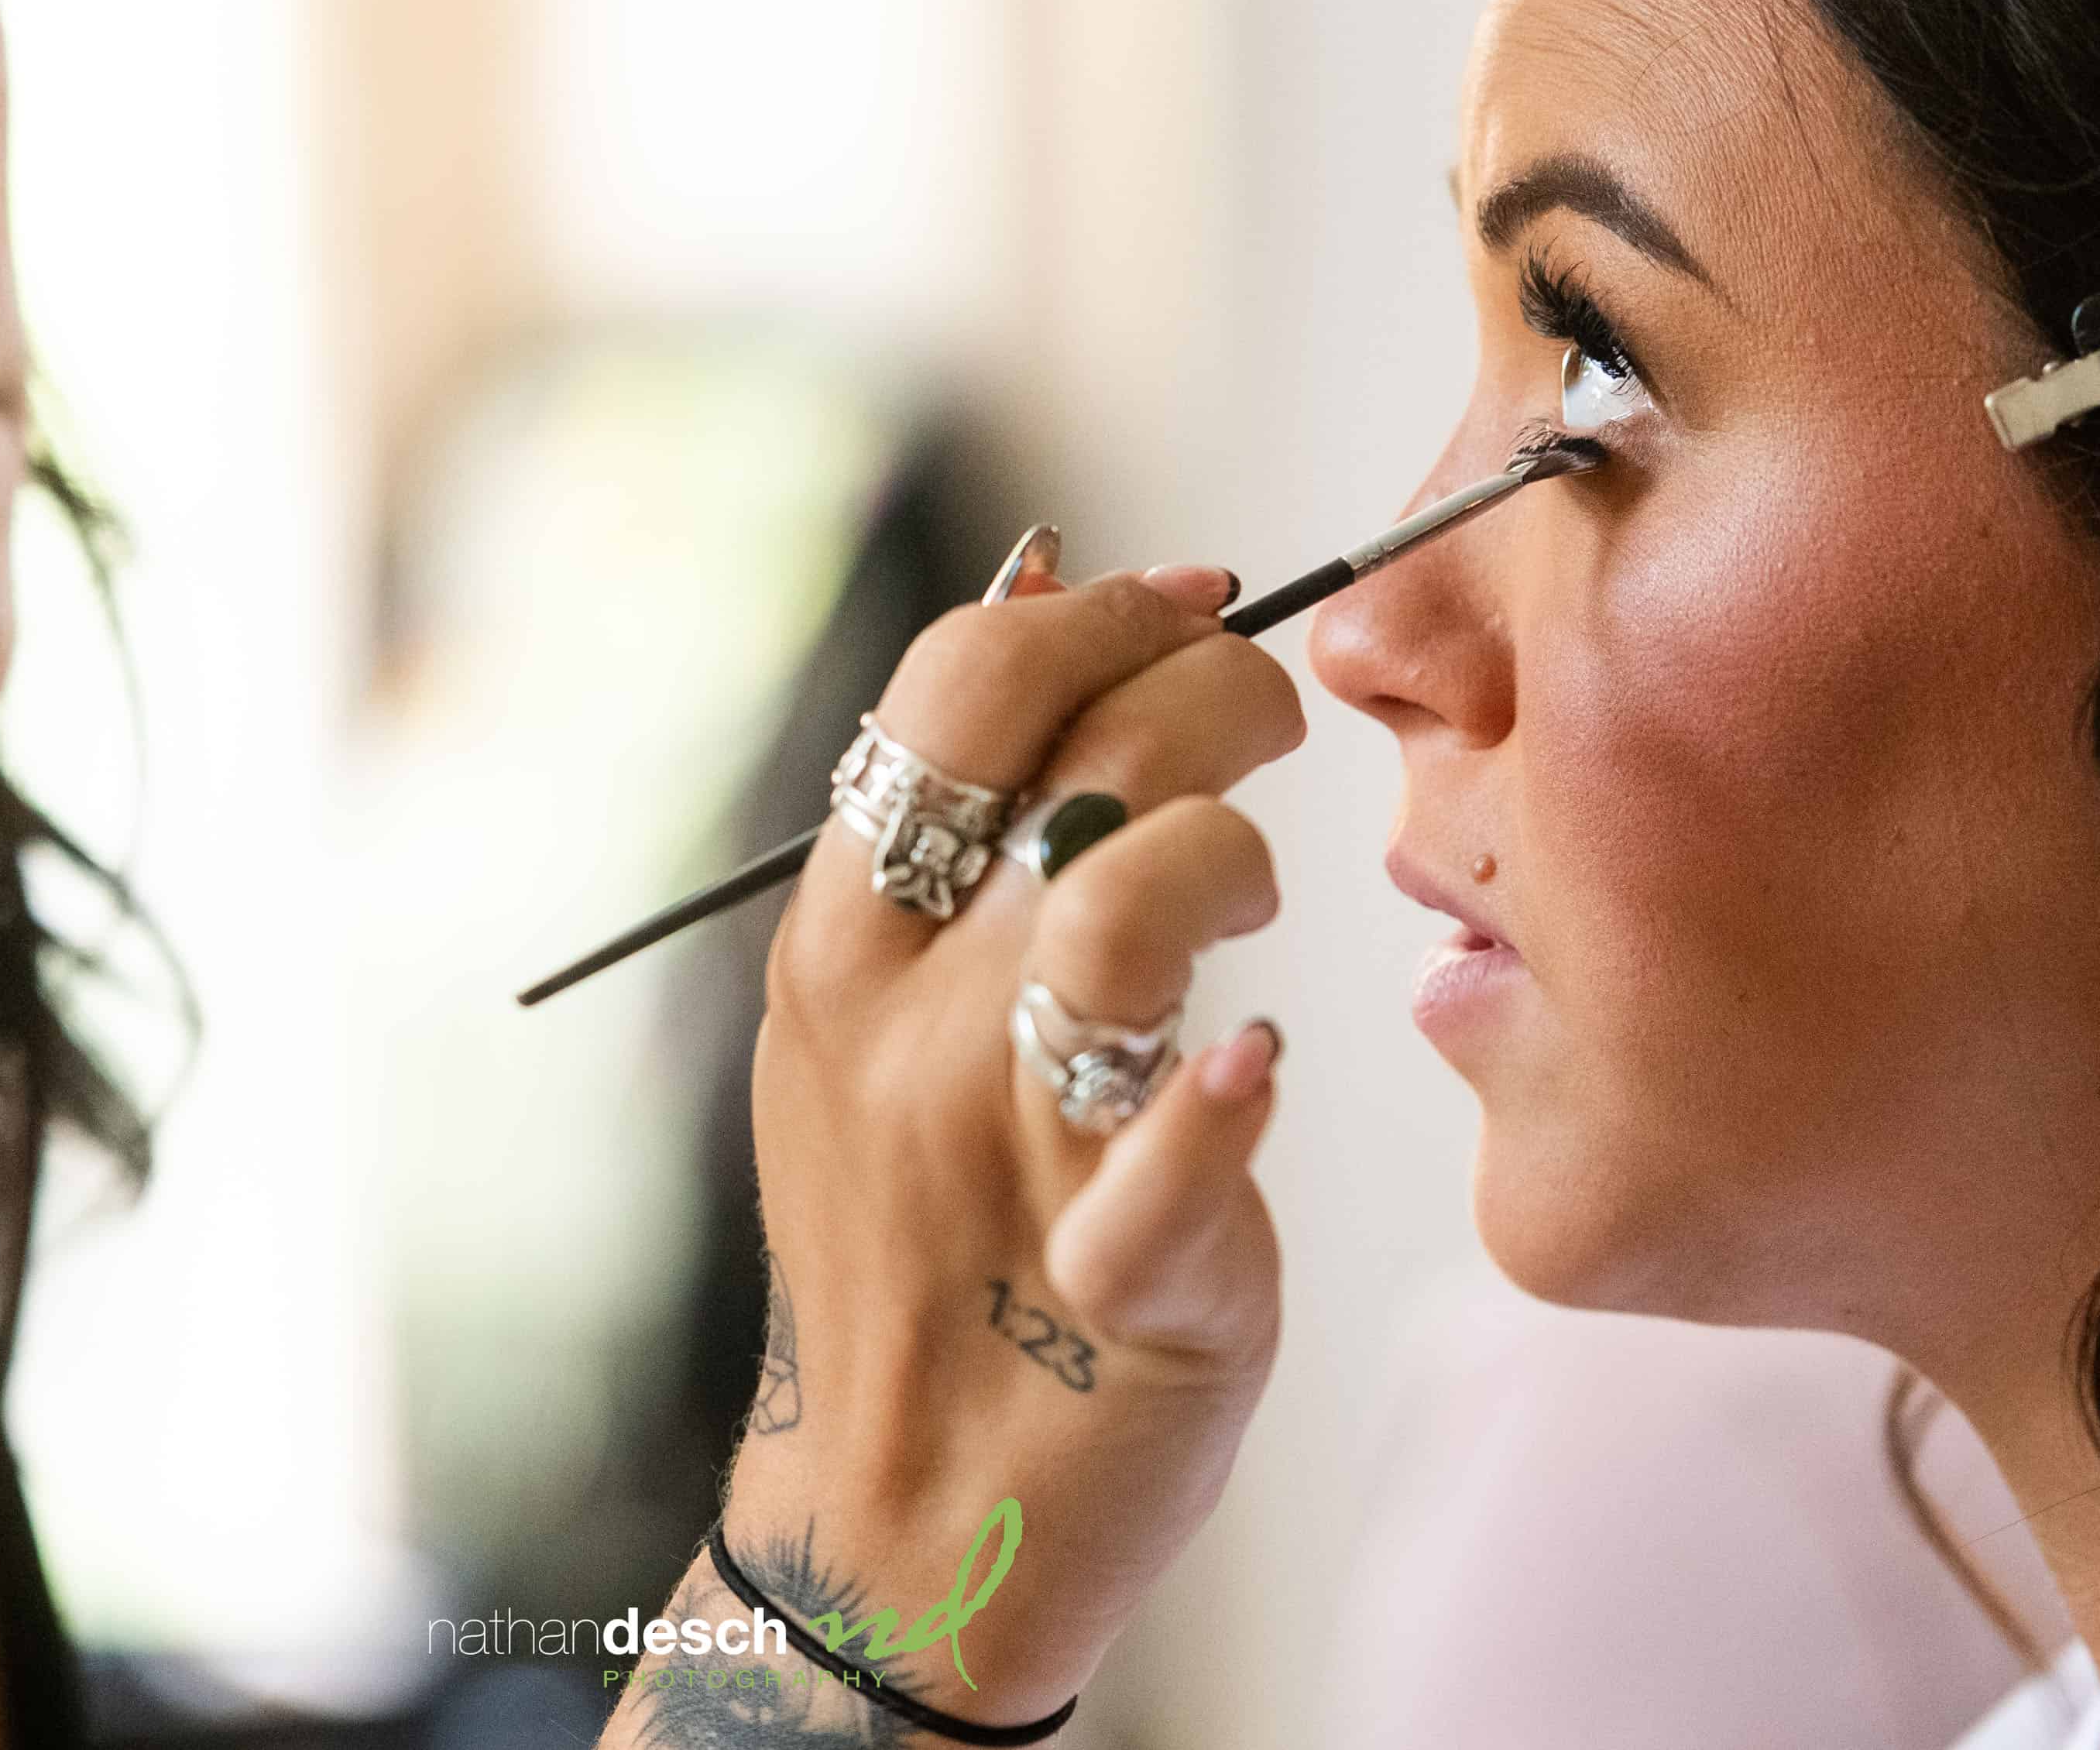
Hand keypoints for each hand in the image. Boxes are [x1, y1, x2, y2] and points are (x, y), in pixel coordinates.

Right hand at [609, 552, 1299, 1742]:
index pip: (957, 687)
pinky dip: (1229, 1100)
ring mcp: (1007, 1155)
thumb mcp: (869, 1019)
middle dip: (1204, 688)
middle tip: (1262, 725)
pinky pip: (1170, 1166)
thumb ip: (943, 822)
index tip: (1191, 606)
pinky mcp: (1125, 1288)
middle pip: (1064, 762)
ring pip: (1117, 913)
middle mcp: (907, 1031)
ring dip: (1226, 855)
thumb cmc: (924, 1236)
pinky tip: (1257, 1066)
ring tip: (1259, 898)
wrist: (901, 1519)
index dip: (1100, 616)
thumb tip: (1040, 581)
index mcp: (837, 948)